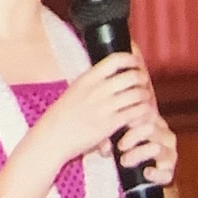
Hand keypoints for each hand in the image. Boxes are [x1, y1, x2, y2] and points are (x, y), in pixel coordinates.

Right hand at [36, 51, 154, 163]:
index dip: (131, 59)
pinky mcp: (110, 124)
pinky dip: (143, 112)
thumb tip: (109, 71)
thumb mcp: (75, 90)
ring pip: (138, 94)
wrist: (51, 139)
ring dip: (146, 96)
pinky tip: (141, 114)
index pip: (116, 59)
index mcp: (88, 79)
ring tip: (145, 100)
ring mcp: (104, 107)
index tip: (136, 63)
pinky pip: (135, 112)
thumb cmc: (62, 116)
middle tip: (144, 83)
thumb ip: (92, 81)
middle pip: (132, 75)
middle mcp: (97, 90)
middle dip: (143, 78)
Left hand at [113, 109, 178, 186]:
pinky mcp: (169, 172)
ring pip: (157, 148)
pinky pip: (166, 171)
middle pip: (151, 128)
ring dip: (139, 154)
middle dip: (133, 136)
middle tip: (120, 146)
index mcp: (156, 123)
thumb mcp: (120, 140)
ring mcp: (169, 154)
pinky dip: (156, 173)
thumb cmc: (130, 152)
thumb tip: (105, 145)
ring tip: (124, 161)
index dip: (131, 119)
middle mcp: (166, 136)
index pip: (147, 114)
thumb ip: (111, 138)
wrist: (143, 174)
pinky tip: (146, 172)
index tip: (118, 125)